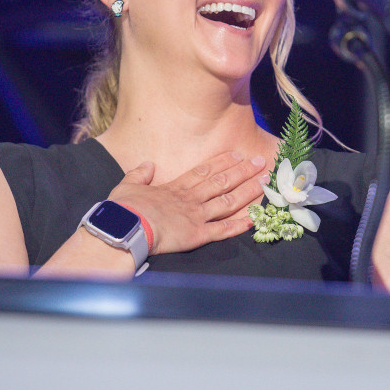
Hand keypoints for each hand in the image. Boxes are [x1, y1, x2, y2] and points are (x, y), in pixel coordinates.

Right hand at [108, 152, 268, 254]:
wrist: (126, 226)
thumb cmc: (125, 208)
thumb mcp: (128, 185)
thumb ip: (139, 174)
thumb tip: (148, 165)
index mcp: (174, 188)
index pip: (203, 171)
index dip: (221, 163)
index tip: (236, 155)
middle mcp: (190, 199)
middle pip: (221, 182)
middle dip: (242, 171)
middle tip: (260, 162)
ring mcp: (196, 216)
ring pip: (228, 202)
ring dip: (247, 191)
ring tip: (264, 182)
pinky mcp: (198, 234)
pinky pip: (223, 229)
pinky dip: (240, 225)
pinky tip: (255, 219)